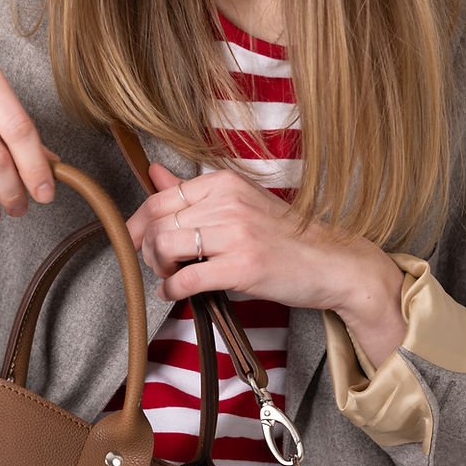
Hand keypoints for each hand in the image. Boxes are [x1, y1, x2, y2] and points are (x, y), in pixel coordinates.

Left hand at [125, 162, 406, 365]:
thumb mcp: (239, 203)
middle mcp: (228, 202)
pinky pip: (187, 279)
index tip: (134, 241)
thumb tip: (154, 172)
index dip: (137, 224)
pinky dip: (172, 290)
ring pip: (166, 248)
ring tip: (169, 277)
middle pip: (157, 223)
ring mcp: (236, 234)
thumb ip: (193, 191)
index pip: (159, 198)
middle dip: (145, 249)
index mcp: (224, 182)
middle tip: (156, 265)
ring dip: (157, 269)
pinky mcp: (243, 266)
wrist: (331, 263)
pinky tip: (175, 293)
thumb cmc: (283, 237)